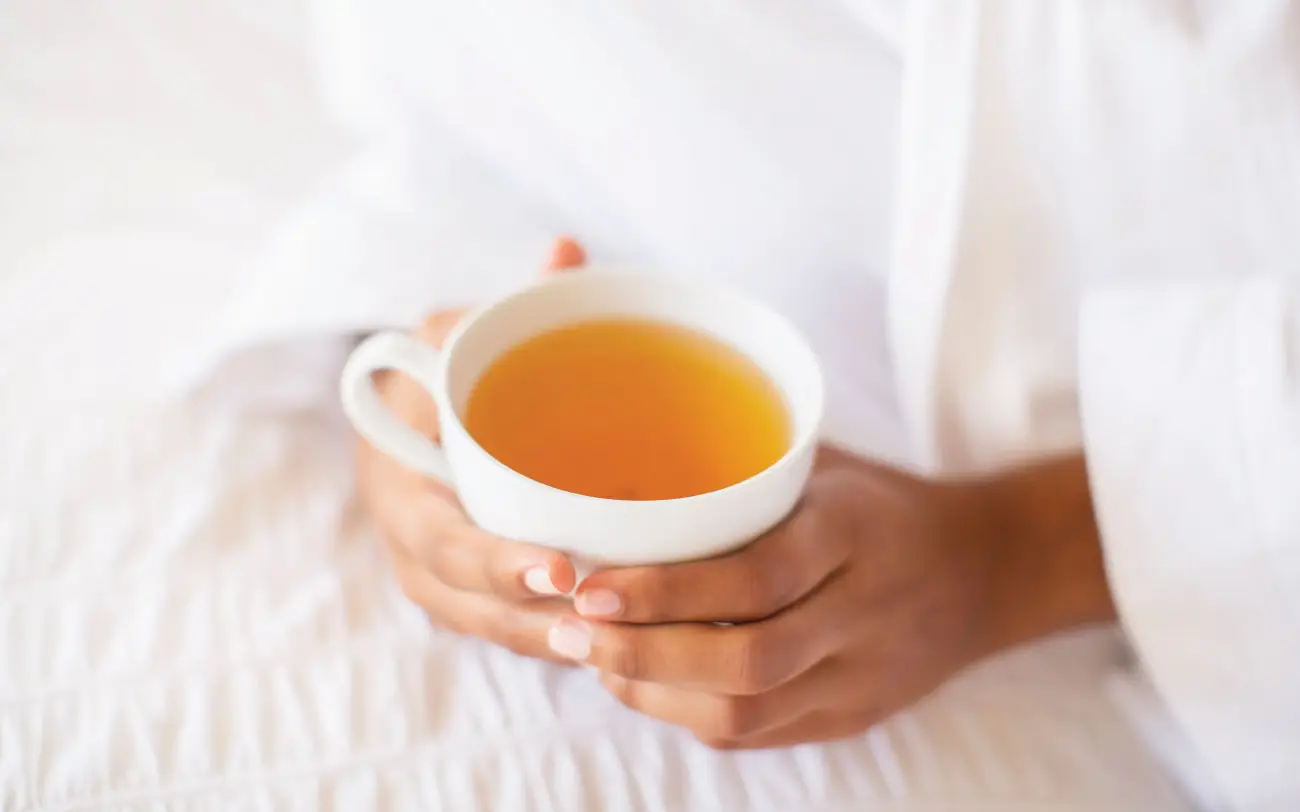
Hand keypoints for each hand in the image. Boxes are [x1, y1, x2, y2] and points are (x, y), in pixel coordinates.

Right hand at [357, 237, 587, 661]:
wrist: (410, 413)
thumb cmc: (440, 370)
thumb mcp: (463, 331)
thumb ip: (510, 305)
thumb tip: (565, 252)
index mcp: (399, 478)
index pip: (441, 535)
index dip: (495, 562)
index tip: (559, 572)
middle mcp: (411, 539)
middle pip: (466, 600)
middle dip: (530, 619)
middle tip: (599, 625)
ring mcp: (437, 574)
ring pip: (489, 625)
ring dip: (546, 642)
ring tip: (614, 652)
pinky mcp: (468, 592)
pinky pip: (504, 625)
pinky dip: (549, 637)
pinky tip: (611, 646)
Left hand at [549, 448, 1115, 747]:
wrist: (987, 572)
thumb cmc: (881, 505)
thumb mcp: (828, 466)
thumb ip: (745, 470)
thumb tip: (624, 468)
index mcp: (854, 535)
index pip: (755, 579)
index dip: (665, 592)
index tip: (588, 585)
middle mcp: (864, 614)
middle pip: (745, 664)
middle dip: (642, 654)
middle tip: (569, 629)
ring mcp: (863, 678)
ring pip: (745, 715)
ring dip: (654, 694)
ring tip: (594, 658)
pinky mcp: (853, 718)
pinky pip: (758, 735)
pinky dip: (688, 714)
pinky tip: (644, 683)